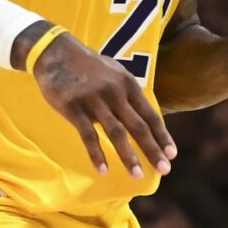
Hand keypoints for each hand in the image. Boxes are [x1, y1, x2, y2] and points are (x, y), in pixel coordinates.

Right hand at [27, 29, 172, 180]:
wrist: (55, 52)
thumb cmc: (87, 66)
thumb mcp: (115, 72)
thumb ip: (129, 94)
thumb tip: (145, 115)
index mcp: (128, 84)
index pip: (150, 115)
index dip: (162, 136)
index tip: (172, 154)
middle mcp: (115, 92)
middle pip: (138, 126)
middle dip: (153, 150)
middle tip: (164, 170)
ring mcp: (94, 100)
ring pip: (116, 133)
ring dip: (128, 156)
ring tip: (138, 175)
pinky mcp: (73, 108)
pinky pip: (88, 135)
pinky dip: (97, 154)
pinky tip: (103, 170)